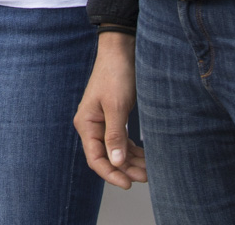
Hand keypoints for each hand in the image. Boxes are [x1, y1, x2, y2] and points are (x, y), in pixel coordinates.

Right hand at [75, 31, 147, 188]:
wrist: (122, 50)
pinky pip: (122, 140)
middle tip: (146, 177)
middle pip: (106, 157)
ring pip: (116, 150)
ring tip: (149, 170)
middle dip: (125, 169)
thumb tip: (116, 162)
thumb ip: (115, 135)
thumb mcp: (116, 106)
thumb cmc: (115, 74)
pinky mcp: (114, 117)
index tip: (128, 184)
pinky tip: (144, 156)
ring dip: (131, 161)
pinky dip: (132, 150)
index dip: (110, 174)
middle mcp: (92, 125)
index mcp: (86, 123)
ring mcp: (103, 122)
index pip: (95, 158)